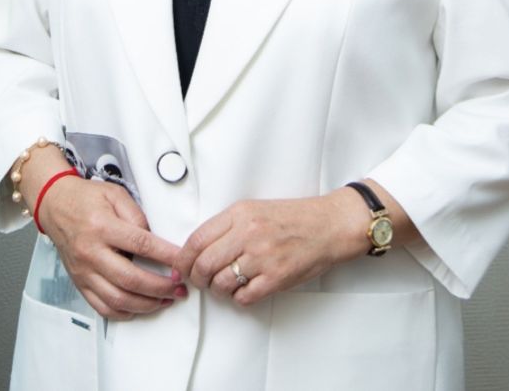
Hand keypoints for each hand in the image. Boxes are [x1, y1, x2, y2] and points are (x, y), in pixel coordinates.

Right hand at [37, 176, 186, 320]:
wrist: (55, 205)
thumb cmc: (85, 198)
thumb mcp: (114, 194)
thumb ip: (136, 214)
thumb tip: (154, 238)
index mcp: (101, 226)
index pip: (141, 244)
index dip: (166, 256)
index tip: (182, 262)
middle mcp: (91, 252)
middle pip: (130, 278)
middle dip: (160, 287)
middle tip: (179, 287)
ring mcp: (84, 271)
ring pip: (117, 299)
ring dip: (146, 304)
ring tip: (165, 299)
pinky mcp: (79, 282)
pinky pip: (102, 307)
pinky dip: (124, 312)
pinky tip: (139, 307)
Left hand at [174, 190, 367, 305]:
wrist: (328, 225)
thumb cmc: (292, 218)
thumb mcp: (254, 209)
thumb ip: (227, 226)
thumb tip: (199, 249)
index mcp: (239, 213)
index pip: (197, 239)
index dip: (183, 258)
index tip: (180, 267)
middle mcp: (248, 233)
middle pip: (204, 264)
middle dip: (197, 278)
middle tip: (200, 281)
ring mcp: (262, 257)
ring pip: (221, 283)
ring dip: (218, 290)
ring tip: (224, 286)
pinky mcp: (276, 278)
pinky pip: (244, 297)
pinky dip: (238, 298)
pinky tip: (244, 290)